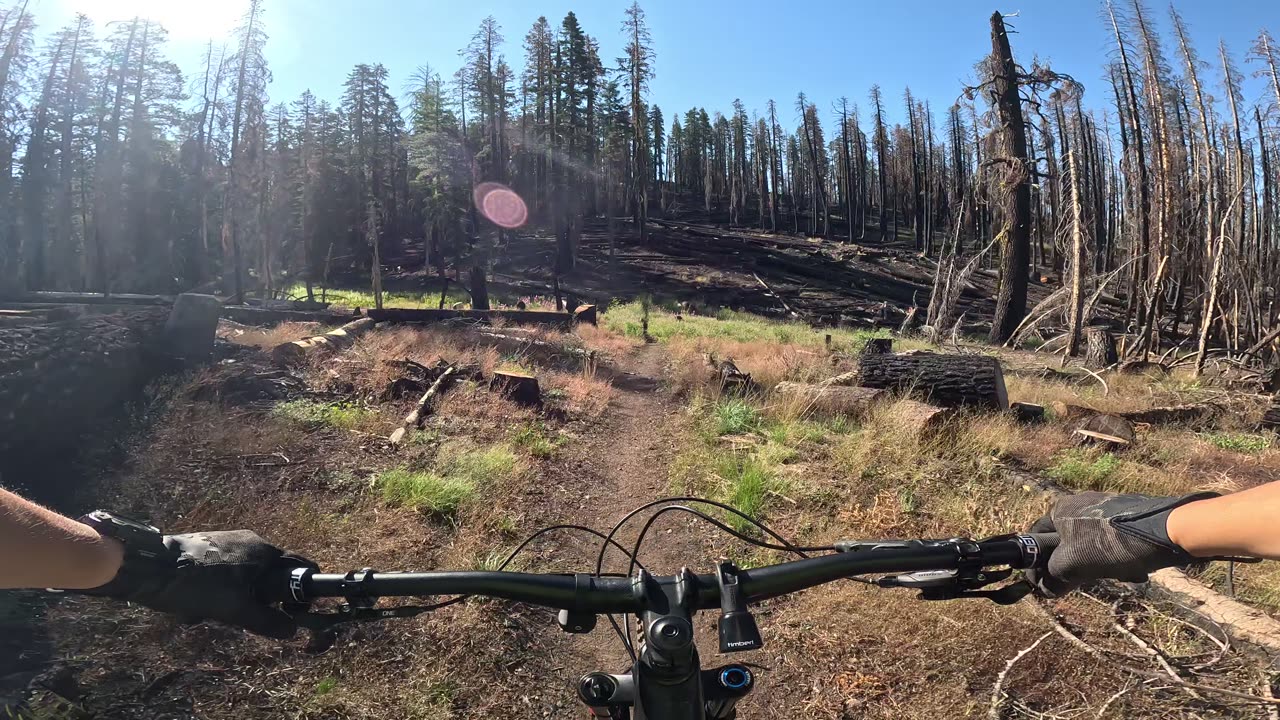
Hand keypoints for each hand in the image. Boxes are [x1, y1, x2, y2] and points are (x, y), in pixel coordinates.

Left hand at [85, 530, 315, 638]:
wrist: (151, 567)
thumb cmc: (197, 585)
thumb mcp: (234, 609)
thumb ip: (266, 620)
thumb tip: (292, 631)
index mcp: (264, 551)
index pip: (299, 566)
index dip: (302, 591)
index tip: (295, 612)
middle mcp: (251, 542)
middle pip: (270, 576)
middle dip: (261, 600)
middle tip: (247, 618)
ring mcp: (229, 542)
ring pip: (246, 577)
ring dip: (237, 598)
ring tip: (215, 614)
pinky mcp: (208, 548)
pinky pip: (226, 573)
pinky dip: (220, 591)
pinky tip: (200, 606)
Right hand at [1026, 491, 1217, 596]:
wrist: (1166, 531)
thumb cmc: (1112, 544)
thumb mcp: (1073, 564)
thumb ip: (1052, 576)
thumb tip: (1043, 589)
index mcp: (1060, 509)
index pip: (1036, 537)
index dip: (1037, 562)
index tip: (1046, 582)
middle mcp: (1079, 504)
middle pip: (1066, 544)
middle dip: (1075, 567)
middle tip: (1084, 581)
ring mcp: (1105, 509)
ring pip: (1091, 546)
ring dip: (1099, 565)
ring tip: (1117, 575)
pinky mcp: (1127, 517)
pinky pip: (1113, 543)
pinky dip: (1118, 559)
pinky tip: (1133, 571)